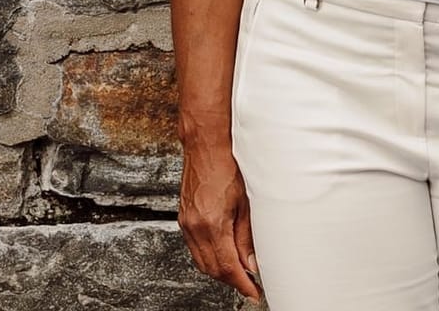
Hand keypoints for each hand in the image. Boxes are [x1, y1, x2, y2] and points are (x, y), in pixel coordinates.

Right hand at [178, 145, 264, 302]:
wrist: (205, 145)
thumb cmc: (228, 165)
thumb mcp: (247, 202)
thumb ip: (247, 236)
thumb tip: (252, 263)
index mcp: (212, 224)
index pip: (228, 266)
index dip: (242, 284)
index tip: (254, 292)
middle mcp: (195, 227)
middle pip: (213, 269)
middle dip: (232, 280)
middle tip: (251, 284)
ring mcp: (186, 223)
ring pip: (202, 261)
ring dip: (220, 271)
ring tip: (240, 272)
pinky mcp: (184, 218)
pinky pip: (195, 248)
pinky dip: (210, 257)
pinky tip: (223, 254)